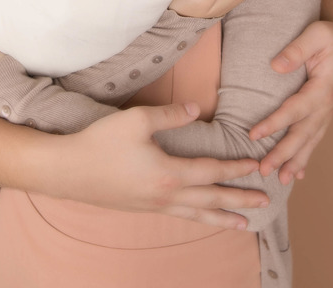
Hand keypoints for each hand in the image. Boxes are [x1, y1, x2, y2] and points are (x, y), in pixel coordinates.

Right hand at [51, 102, 267, 228]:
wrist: (67, 171)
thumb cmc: (100, 143)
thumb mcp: (136, 120)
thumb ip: (171, 115)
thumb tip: (197, 109)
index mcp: (169, 174)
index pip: (212, 172)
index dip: (236, 168)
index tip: (257, 165)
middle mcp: (166, 196)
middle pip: (211, 199)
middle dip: (240, 200)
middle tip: (265, 201)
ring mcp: (154, 206)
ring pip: (197, 214)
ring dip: (222, 218)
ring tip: (244, 225)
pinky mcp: (142, 208)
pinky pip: (179, 216)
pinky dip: (198, 217)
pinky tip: (201, 216)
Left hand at [249, 15, 332, 182]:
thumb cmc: (331, 36)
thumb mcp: (316, 34)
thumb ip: (297, 49)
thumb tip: (276, 66)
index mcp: (324, 88)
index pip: (295, 110)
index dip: (275, 123)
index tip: (253, 135)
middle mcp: (328, 105)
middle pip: (303, 134)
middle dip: (283, 154)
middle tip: (264, 170)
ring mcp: (328, 112)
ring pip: (311, 141)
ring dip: (296, 161)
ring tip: (282, 180)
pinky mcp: (324, 114)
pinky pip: (315, 138)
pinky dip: (306, 156)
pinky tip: (298, 174)